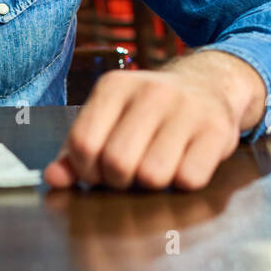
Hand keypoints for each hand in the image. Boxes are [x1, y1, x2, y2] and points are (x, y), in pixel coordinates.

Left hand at [44, 51, 265, 190]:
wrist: (208, 85)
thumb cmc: (148, 112)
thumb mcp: (109, 119)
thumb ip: (76, 150)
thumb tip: (53, 177)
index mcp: (114, 86)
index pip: (83, 143)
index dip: (87, 170)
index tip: (100, 170)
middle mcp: (150, 91)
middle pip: (117, 163)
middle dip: (120, 181)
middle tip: (130, 172)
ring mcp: (186, 108)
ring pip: (153, 176)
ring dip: (152, 185)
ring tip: (156, 166)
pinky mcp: (217, 129)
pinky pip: (190, 179)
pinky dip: (184, 182)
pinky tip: (184, 162)